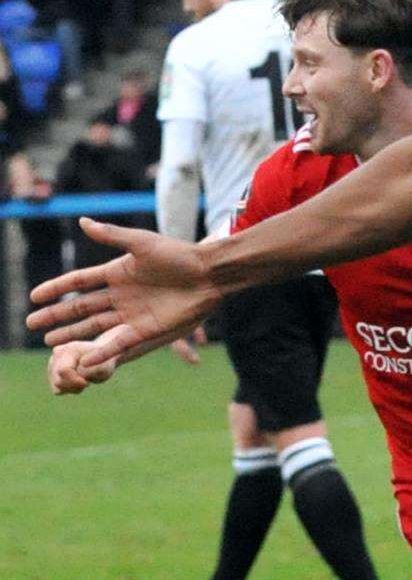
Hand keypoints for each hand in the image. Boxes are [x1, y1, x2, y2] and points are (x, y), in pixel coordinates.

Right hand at [26, 218, 221, 366]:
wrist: (210, 274)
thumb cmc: (180, 255)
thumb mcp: (143, 243)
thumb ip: (112, 236)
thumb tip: (82, 221)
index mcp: (118, 273)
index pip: (79, 282)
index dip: (57, 289)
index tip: (34, 296)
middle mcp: (121, 295)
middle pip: (82, 308)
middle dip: (57, 316)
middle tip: (33, 324)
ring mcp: (132, 314)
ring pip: (95, 327)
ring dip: (73, 335)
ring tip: (50, 342)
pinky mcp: (146, 330)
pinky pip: (118, 342)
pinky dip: (101, 350)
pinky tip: (83, 358)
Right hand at [47, 337, 118, 394]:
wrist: (102, 359)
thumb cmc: (104, 362)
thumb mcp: (104, 368)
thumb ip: (90, 371)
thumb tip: (73, 375)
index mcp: (68, 349)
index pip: (63, 371)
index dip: (76, 381)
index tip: (87, 382)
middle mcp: (57, 354)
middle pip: (58, 381)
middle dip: (74, 386)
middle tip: (87, 382)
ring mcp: (52, 363)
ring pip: (57, 387)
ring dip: (73, 388)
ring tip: (85, 380)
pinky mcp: (52, 373)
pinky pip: (58, 390)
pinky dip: (69, 390)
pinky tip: (79, 382)